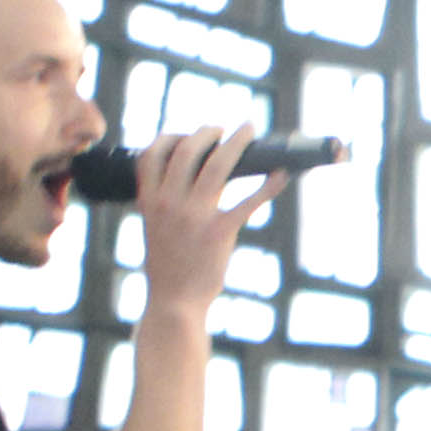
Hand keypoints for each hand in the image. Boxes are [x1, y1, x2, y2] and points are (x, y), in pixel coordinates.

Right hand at [127, 124, 279, 317]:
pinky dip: (268, 185)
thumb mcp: (154, 230)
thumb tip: (181, 187)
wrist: (173, 302)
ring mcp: (193, 216)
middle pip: (187, 151)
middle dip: (207, 132)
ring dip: (236, 143)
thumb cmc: (168, 269)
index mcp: (149, 201)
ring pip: (217, 166)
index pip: (151, 154)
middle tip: (222, 128)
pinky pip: (248, 201)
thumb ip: (163, 205)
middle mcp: (168, 203)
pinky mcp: (219, 231)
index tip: (185, 134)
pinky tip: (281, 174)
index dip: (169, 137)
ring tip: (248, 131)